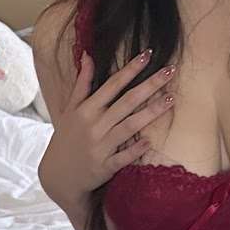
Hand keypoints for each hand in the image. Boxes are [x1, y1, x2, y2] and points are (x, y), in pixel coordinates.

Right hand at [38, 50, 175, 203]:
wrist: (58, 174)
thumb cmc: (67, 137)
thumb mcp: (70, 109)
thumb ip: (81, 83)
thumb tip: (87, 55)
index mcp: (86, 109)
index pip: (112, 85)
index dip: (130, 69)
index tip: (148, 54)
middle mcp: (94, 125)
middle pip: (127, 102)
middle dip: (150, 85)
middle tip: (170, 71)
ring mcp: (100, 146)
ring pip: (129, 126)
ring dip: (151, 113)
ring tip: (172, 99)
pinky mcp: (105, 166)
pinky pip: (123, 157)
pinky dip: (135, 150)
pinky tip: (151, 141)